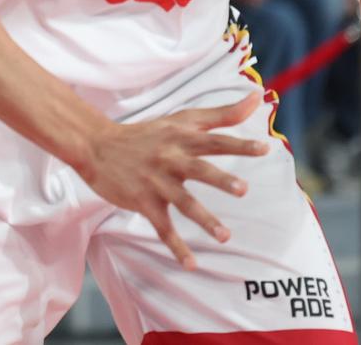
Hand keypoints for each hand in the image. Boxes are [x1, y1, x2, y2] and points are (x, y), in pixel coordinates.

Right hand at [74, 94, 269, 268]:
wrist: (97, 146)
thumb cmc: (147, 133)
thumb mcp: (181, 119)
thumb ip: (221, 114)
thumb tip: (258, 97)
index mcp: (182, 138)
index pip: (214, 140)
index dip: (239, 144)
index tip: (264, 148)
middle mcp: (170, 159)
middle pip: (199, 169)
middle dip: (220, 180)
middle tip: (243, 189)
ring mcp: (156, 182)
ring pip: (183, 202)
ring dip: (204, 219)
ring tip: (225, 237)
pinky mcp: (143, 202)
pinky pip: (162, 227)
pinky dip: (176, 246)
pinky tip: (191, 264)